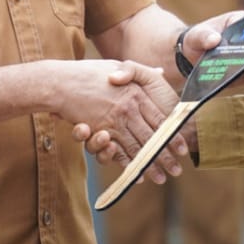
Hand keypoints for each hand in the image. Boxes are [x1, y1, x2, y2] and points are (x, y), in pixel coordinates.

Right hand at [55, 60, 181, 180]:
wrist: (60, 82)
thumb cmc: (87, 72)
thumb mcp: (117, 65)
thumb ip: (140, 72)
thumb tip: (162, 72)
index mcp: (136, 93)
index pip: (161, 118)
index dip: (173, 135)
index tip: (183, 148)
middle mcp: (129, 109)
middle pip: (153, 137)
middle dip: (167, 157)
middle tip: (177, 171)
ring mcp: (115, 121)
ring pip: (138, 148)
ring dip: (151, 166)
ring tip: (161, 179)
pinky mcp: (101, 131)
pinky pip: (119, 152)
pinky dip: (129, 165)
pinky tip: (137, 175)